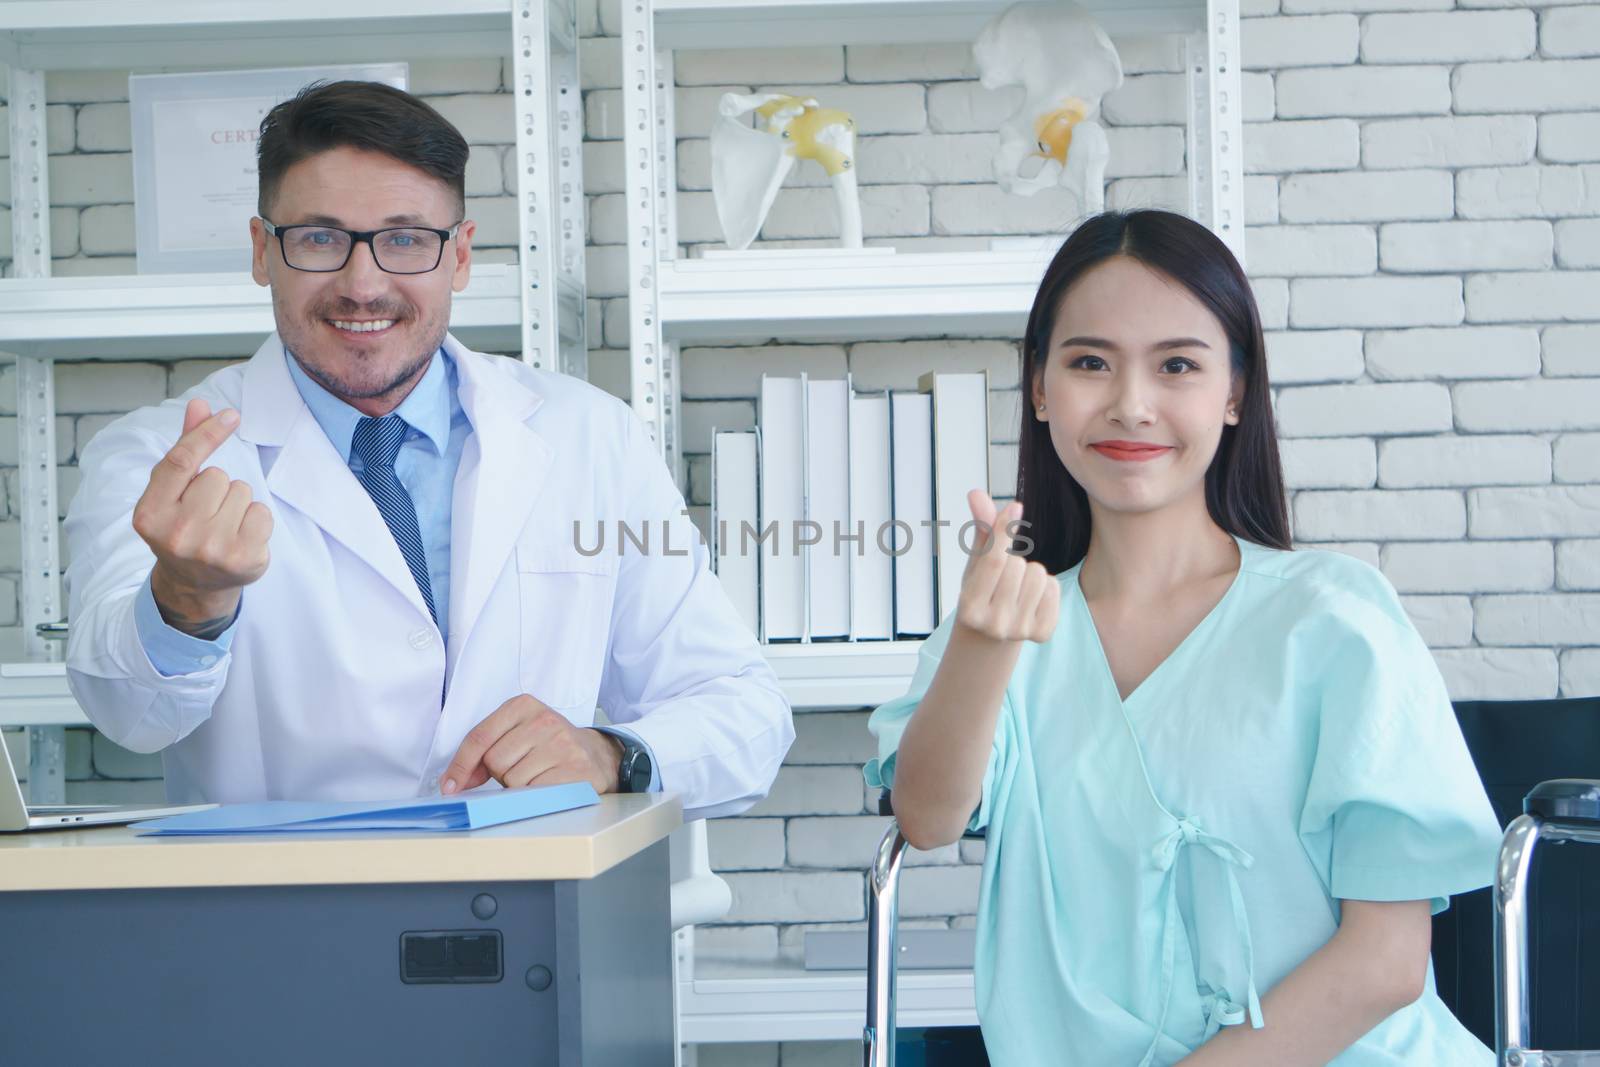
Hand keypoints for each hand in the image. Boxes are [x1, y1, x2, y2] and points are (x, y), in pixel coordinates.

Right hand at [132, 398, 272, 635]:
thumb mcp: (172, 493)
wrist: (194, 585)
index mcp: (149, 514)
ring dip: (238, 503)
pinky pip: (263, 513)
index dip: (206, 434)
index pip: (180, 461)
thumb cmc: (183, 527)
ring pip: (243, 492)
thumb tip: (200, 404)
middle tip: (207, 513)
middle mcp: (177, 533)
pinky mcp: (243, 560)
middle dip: (218, 486)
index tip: (230, 415)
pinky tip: (240, 537)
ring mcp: (211, 550)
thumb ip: (185, 449)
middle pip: (218, 476)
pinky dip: (257, 520)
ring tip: (223, 526)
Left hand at [441, 694, 622, 794]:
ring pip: (513, 781)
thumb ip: (485, 752)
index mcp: (523, 706)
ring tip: (539, 775)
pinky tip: (549, 785)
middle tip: (523, 768)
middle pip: (495, 762)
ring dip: (520, 787)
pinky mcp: (576, 769)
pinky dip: (536, 796)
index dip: (460, 766)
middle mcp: (544, 720)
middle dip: (501, 774)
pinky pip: (535, 793)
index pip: (480, 737)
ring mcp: (562, 744)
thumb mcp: (518, 735)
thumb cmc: (550, 747)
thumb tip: (455, 781)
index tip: (451, 786)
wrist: (598, 756)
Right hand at [954, 490, 1058, 644]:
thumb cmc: (982, 591)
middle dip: (1014, 560)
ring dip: (1030, 573)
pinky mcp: (1042, 634)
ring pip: (1039, 574)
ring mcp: (1019, 631)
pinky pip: (1054, 588)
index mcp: (969, 608)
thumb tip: (976, 493)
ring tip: (1017, 587)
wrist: (991, 635)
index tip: (1016, 505)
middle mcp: (993, 624)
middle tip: (1004, 577)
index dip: (1004, 529)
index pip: (993, 561)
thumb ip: (981, 530)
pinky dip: (1046, 587)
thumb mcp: (975, 563)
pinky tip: (1031, 599)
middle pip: (1018, 566)